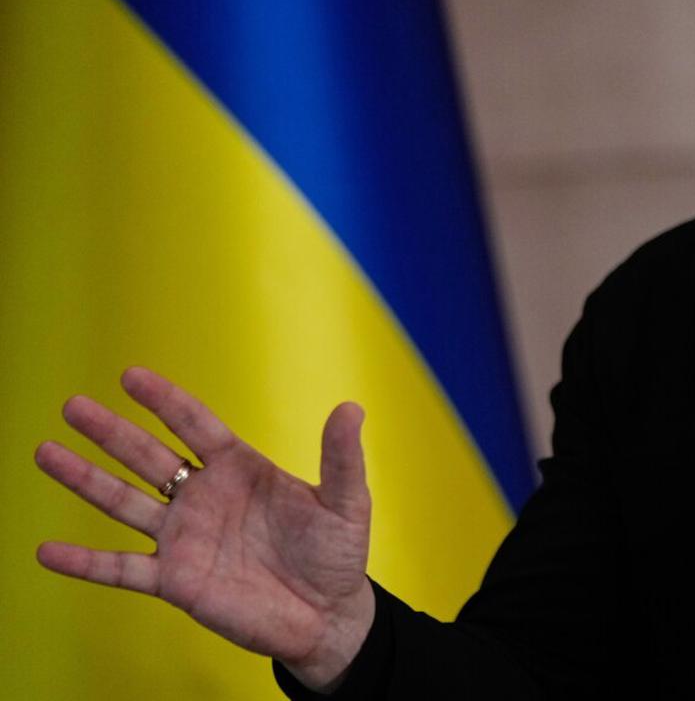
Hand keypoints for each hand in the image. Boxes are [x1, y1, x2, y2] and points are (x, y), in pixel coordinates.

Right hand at [35, 367, 375, 691]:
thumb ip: (341, 457)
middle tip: (72, 405)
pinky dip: (85, 562)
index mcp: (240, 469)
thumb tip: (351, 407)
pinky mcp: (176, 581)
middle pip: (149, 457)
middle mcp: (205, 498)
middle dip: (111, 432)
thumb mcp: (346, 501)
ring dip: (85, 479)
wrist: (329, 615)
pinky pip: (122, 569)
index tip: (131, 376)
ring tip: (46, 451)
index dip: (165, 401)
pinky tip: (46, 551)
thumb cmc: (337, 553)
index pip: (195, 426)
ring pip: (125, 503)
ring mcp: (186, 538)